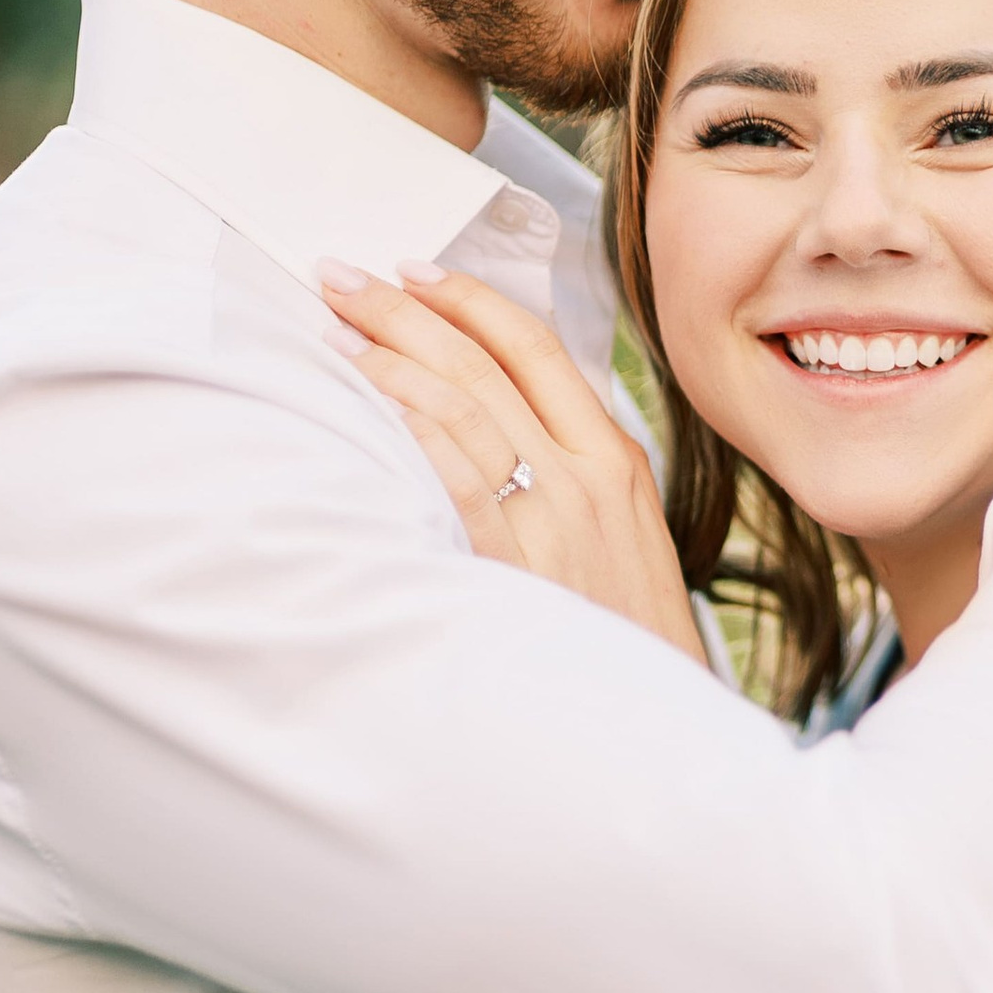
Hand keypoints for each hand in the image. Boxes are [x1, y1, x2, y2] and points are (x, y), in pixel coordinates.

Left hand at [316, 260, 705, 662]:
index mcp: (616, 459)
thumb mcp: (625, 537)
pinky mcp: (520, 567)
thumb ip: (572, 475)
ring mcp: (555, 520)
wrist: (658, 719)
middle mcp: (588, 476)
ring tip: (334, 331)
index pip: (536, 349)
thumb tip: (498, 426)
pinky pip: (458, 480)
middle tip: (342, 278)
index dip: (469, 302)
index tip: (413, 273)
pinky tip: (369, 402)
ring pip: (465, 409)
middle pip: (486, 364)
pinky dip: (413, 430)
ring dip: (391, 360)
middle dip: (406, 312)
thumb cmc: (629, 636)